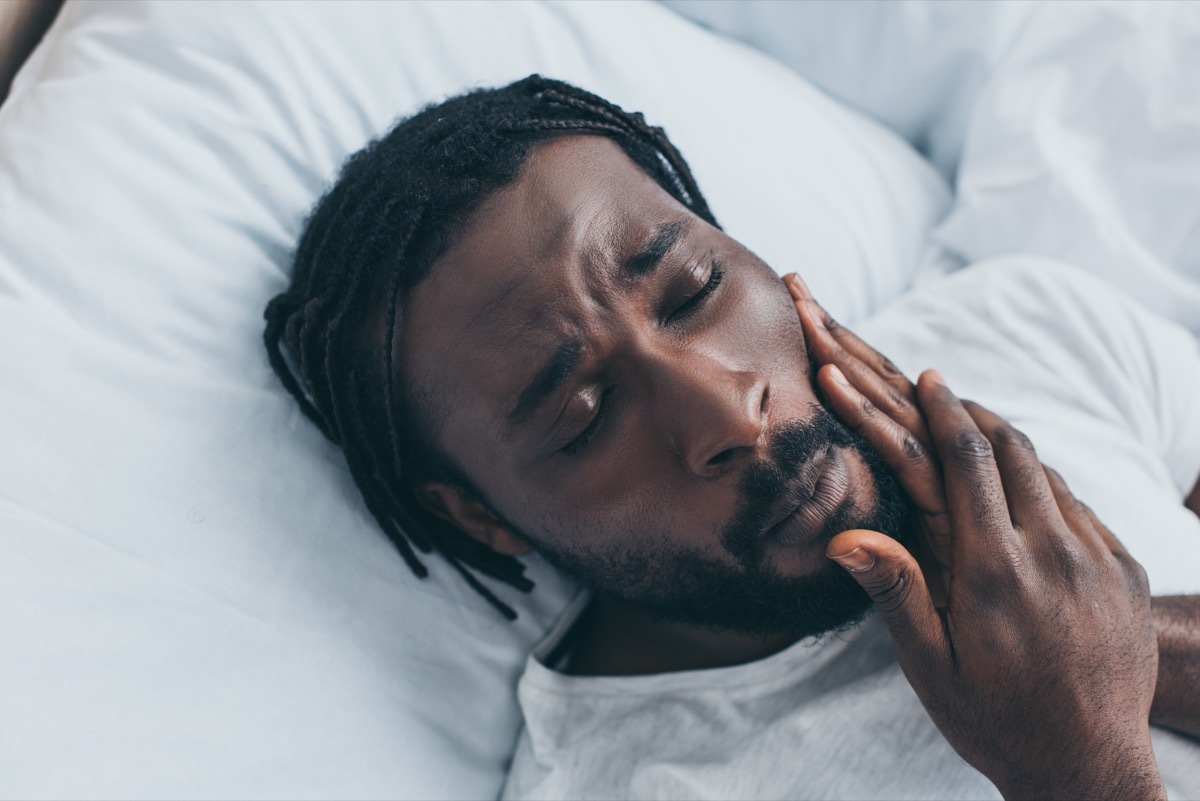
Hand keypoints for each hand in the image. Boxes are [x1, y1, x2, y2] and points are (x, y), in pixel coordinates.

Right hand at [784, 275, 1163, 799]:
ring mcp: (1095, 559)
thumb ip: (895, 592)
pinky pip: (1078, 503)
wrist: (1090, 768)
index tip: (925, 374)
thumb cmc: (995, 720)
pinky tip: (1019, 483)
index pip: (966, 462)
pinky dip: (1041, 478)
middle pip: (1010, 448)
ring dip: (1005, 438)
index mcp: (994, 572)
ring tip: (972, 422)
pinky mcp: (1124, 571)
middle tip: (938, 383)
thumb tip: (847, 536)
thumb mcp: (931, 667)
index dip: (941, 409)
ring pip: (1047, 470)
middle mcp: (1051, 553)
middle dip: (967, 408)